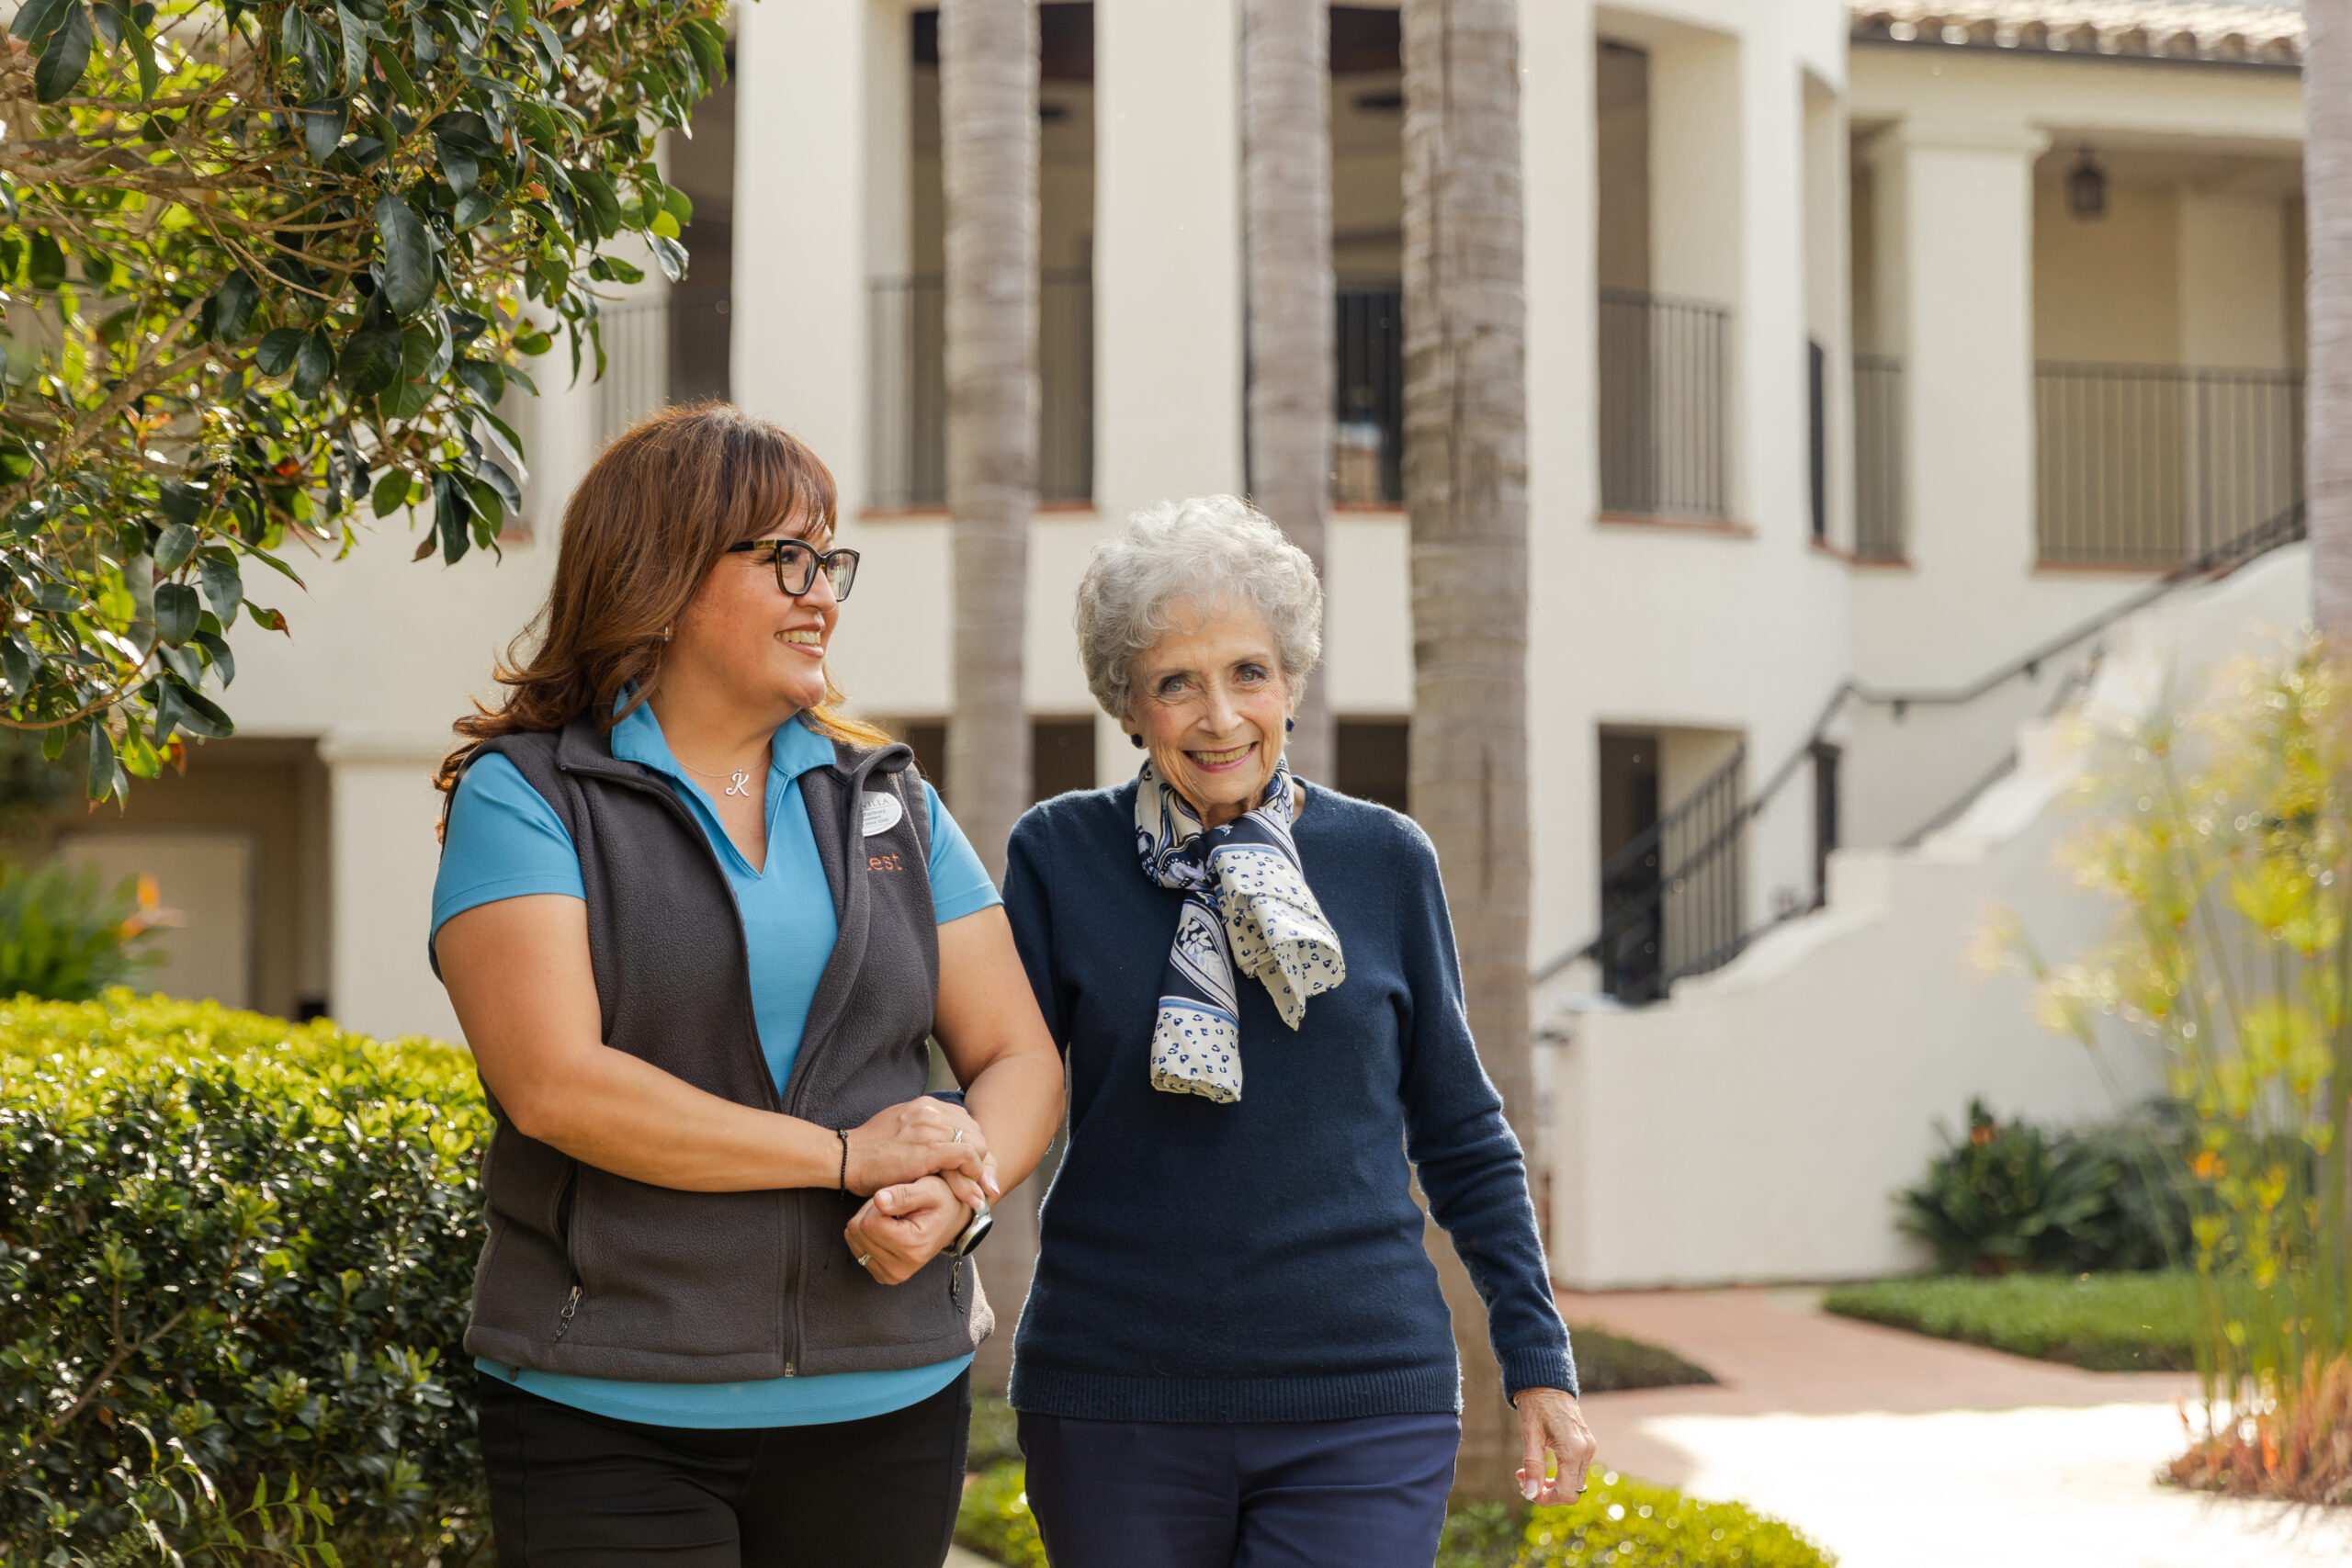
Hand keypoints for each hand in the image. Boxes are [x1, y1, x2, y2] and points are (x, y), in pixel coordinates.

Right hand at [844, 1097, 998, 1208]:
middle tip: (980, 1180)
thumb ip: (922, 1128)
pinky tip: (970, 1187)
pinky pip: (967, 1156)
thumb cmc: (869, 1149)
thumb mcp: (900, 1127)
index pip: (965, 1120)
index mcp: (926, 1105)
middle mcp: (931, 1111)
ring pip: (976, 1142)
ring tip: (977, 1187)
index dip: (972, 1143)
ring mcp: (930, 1128)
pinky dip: (974, 1171)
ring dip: (979, 1167)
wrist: (846, 1158)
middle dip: (980, 1156)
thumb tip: (939, 1137)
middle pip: (975, 1131)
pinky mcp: (928, 1149)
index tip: (971, 1165)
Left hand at [844, 1175, 970, 1284]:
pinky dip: (867, 1236)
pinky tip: (887, 1231)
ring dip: (868, 1223)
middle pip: (858, 1232)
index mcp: (912, 1247)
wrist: (952, 1222)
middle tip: (894, 1209)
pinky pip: (856, 1249)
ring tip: (892, 1219)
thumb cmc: (942, 1201)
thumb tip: (878, 1200)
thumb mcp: (929, 1189)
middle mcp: (901, 1268)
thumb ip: (903, 1194)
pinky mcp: (884, 1276)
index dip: (877, 1205)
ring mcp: (891, 1275)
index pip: (868, 1223)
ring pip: (853, 1239)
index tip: (895, 1201)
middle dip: (871, 1213)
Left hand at [1515, 1387, 1597, 1504]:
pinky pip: (1575, 1470)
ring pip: (1574, 1482)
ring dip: (1551, 1484)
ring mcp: (1589, 1447)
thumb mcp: (1530, 1435)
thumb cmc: (1535, 1405)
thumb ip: (1532, 1466)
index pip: (1567, 1493)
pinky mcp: (1586, 1444)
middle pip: (1572, 1491)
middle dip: (1547, 1492)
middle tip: (1523, 1478)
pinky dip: (1559, 1474)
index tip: (1527, 1491)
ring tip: (1528, 1472)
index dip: (1547, 1499)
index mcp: (1573, 1449)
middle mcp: (1586, 1450)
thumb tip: (1530, 1495)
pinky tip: (1541, 1464)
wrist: (1547, 1382)